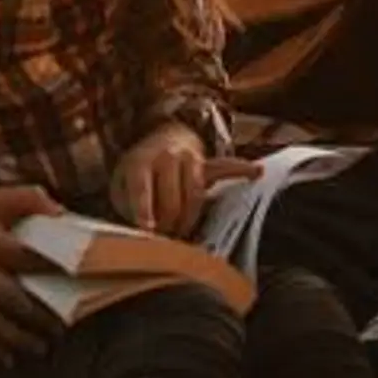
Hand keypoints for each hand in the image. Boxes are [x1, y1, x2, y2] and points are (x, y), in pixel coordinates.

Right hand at [0, 184, 63, 365]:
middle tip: (63, 326)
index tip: (76, 276)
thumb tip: (63, 213)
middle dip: (37, 314)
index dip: (51, 267)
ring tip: (42, 348)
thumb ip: (29, 199)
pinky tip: (10, 361)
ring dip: (18, 338)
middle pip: (10, 298)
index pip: (25, 258)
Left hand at [107, 121, 252, 237]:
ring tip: (182, 232)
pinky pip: (225, 167)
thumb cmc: (138, 175)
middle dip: (168, 221)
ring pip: (195, 191)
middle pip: (171, 194)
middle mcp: (166, 155)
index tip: (148, 229)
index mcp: (140, 161)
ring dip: (189, 216)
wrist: (160, 140)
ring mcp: (190, 158)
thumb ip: (128, 206)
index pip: (141, 185)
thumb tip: (139, 232)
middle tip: (163, 237)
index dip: (144, 208)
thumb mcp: (121, 187)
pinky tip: (257, 172)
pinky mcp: (208, 165)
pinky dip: (241, 169)